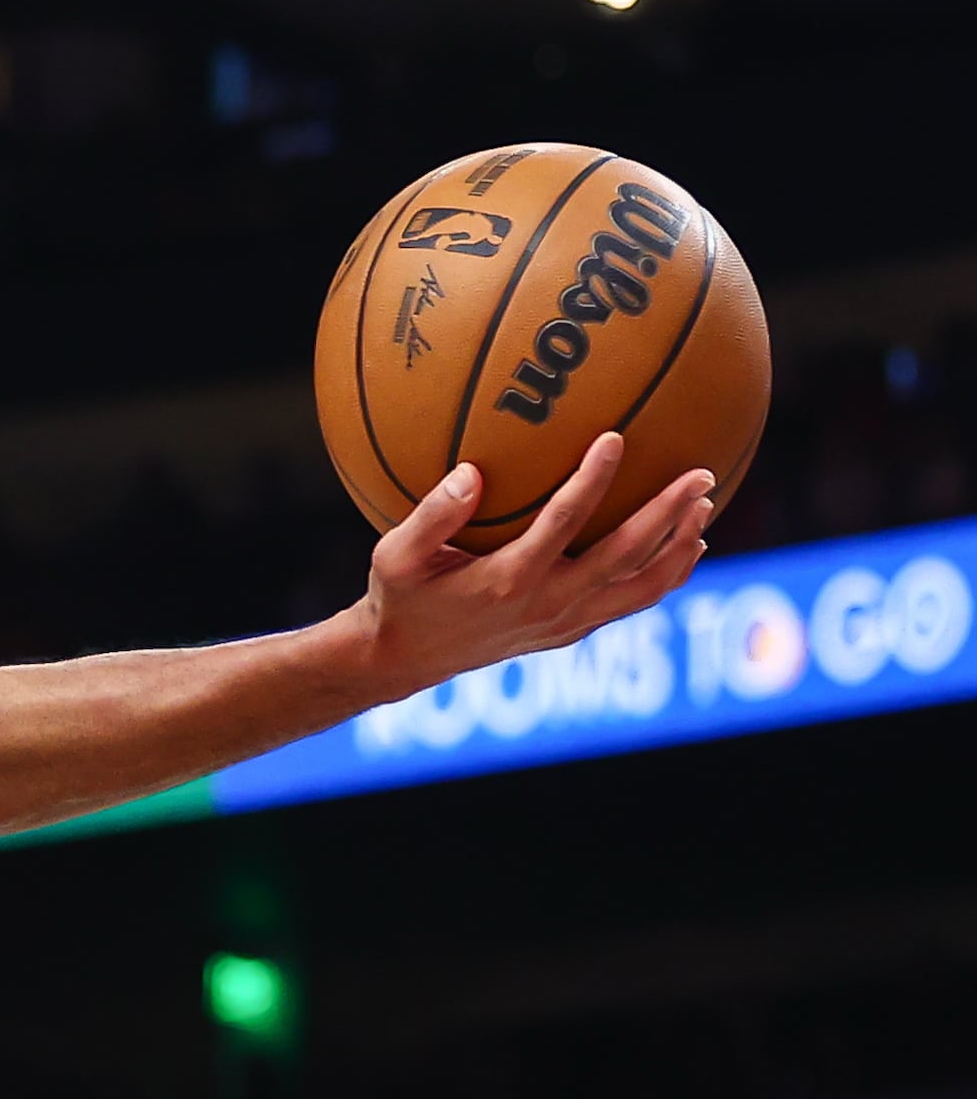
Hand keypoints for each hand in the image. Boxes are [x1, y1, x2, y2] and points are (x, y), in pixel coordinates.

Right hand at [355, 434, 715, 693]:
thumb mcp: (395, 555)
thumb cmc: (398, 596)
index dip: (592, 480)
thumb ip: (432, 515)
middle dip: (669, 514)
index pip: (563, 522)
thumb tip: (471, 472)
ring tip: (704, 508)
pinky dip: (665, 575)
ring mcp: (566, 622)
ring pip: (643, 587)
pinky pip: (632, 602)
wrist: (404, 660)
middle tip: (702, 474)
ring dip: (679, 548)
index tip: (615, 438)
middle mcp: (548, 604)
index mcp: (507, 578)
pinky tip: (681, 545)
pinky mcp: (571, 632)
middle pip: (627, 556)